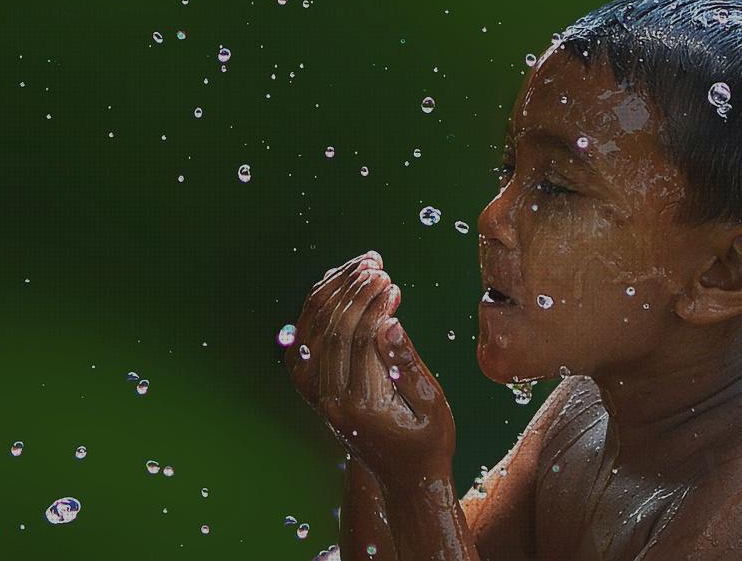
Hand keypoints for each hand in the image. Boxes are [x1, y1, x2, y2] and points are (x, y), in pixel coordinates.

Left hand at [286, 250, 455, 490]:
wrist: (404, 476)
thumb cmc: (427, 440)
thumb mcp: (431, 404)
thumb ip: (407, 363)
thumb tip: (389, 322)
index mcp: (360, 406)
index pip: (358, 340)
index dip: (373, 305)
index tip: (392, 282)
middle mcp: (330, 400)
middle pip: (332, 331)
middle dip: (354, 292)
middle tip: (378, 266)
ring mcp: (318, 393)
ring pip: (315, 328)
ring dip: (337, 292)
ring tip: (365, 266)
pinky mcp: (316, 385)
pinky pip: (311, 335)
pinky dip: (325, 304)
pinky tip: (346, 282)